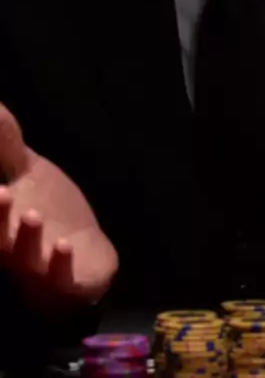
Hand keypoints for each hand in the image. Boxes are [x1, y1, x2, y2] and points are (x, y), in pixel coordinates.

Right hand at [0, 102, 117, 307]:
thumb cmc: (51, 210)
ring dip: (27, 239)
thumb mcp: (28, 173)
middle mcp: (15, 252)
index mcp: (2, 226)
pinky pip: (62, 281)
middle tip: (2, 193)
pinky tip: (63, 244)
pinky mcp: (70, 284)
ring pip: (27, 261)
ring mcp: (41, 272)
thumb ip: (7, 148)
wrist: (88, 249)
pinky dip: (61, 265)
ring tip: (32, 215)